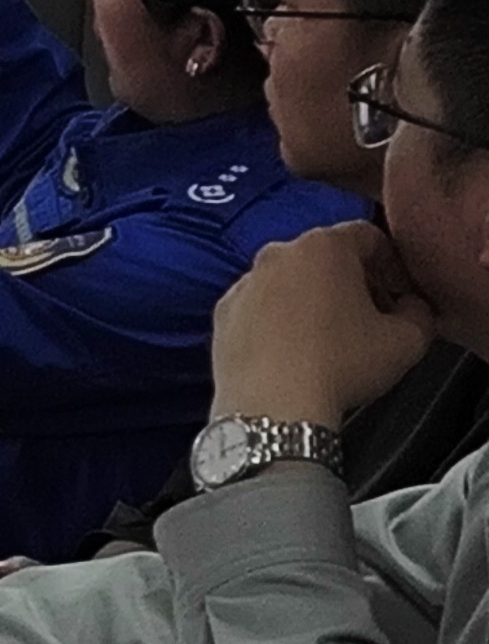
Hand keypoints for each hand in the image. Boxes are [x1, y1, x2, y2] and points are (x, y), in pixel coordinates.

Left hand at [212, 219, 435, 429]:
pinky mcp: (222, 314)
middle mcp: (277, 254)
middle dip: (353, 282)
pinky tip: (294, 352)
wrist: (272, 406)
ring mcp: (244, 283)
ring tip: (332, 340)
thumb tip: (411, 306)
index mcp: (324, 246)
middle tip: (372, 318)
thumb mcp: (409, 339)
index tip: (400, 294)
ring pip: (290, 281)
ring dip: (313, 301)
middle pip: (326, 257)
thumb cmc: (341, 365)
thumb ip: (420, 311)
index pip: (369, 237)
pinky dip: (279, 321)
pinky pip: (261, 308)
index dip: (392, 265)